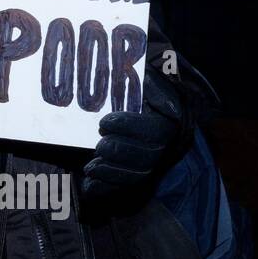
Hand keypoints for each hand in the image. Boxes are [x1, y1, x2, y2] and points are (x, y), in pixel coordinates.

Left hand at [81, 72, 182, 200]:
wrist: (144, 122)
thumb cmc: (141, 100)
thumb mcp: (146, 85)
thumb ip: (143, 80)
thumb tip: (134, 67)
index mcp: (167, 125)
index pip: (155, 131)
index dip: (129, 126)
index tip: (105, 121)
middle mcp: (163, 150)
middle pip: (145, 158)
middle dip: (117, 151)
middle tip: (99, 145)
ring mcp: (151, 168)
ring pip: (135, 177)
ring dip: (111, 173)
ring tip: (90, 167)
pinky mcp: (137, 182)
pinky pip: (124, 191)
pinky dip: (106, 190)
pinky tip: (89, 185)